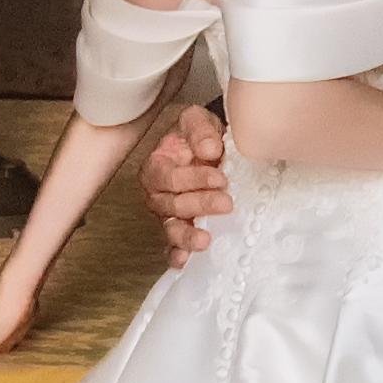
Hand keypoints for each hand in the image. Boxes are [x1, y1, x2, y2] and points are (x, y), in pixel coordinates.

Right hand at [142, 106, 230, 268]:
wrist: (212, 150)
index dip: (192, 179)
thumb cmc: (201, 136)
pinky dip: (177, 255)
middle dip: (199, 204)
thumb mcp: (198, 121)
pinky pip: (172, 247)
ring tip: (205, 241)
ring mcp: (168, 215)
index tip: (219, 177)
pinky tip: (186, 261)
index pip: (169, 177)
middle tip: (226, 202)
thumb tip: (208, 149)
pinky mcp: (180, 230)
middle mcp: (157, 194)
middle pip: (172, 205)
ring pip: (171, 229)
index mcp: (157, 166)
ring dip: (187, 236)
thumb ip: (200, 130)